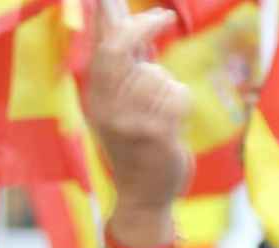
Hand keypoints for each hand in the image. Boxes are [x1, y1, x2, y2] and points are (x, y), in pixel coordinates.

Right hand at [84, 3, 191, 213]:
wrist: (143, 198)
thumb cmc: (138, 148)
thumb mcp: (123, 107)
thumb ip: (128, 68)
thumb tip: (135, 25)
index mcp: (96, 99)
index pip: (98, 46)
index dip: (105, 13)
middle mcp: (106, 108)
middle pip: (119, 48)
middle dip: (144, 26)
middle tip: (165, 15)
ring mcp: (129, 121)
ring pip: (157, 74)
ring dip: (168, 87)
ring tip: (163, 114)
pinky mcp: (154, 134)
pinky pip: (177, 94)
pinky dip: (182, 103)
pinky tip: (173, 126)